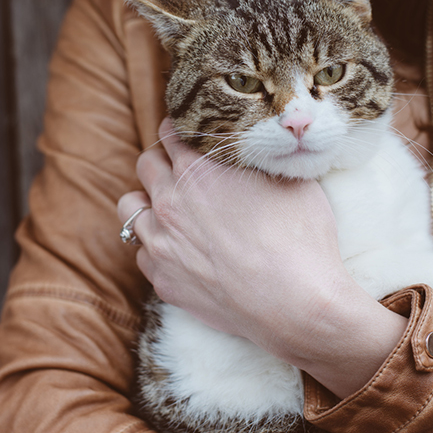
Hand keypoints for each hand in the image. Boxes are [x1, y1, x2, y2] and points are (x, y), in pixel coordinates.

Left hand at [118, 117, 406, 397]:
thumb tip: (257, 147)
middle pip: (146, 165)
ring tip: (172, 208)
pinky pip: (142, 254)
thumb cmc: (301, 238)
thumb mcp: (291, 180)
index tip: (188, 131)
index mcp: (199, 170)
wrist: (297, 304)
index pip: (170, 132)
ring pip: (130, 208)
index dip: (180, 128)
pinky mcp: (164, 281)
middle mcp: (170, 202)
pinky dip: (156, 245)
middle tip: (183, 168)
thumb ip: (260, 159)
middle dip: (162, 160)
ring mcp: (162, 244)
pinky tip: (180, 248)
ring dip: (148, 201)